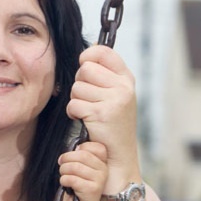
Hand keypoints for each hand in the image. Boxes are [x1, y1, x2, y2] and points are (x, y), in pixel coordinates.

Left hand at [58, 141, 107, 200]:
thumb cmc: (77, 188)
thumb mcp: (80, 170)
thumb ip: (80, 157)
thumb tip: (74, 148)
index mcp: (103, 163)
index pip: (95, 147)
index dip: (80, 148)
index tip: (71, 157)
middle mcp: (104, 170)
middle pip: (82, 155)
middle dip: (66, 159)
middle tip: (61, 165)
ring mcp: (100, 180)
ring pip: (75, 167)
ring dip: (63, 171)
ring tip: (64, 176)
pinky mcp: (92, 190)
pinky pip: (72, 179)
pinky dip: (64, 180)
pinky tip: (66, 184)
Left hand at [66, 45, 138, 174]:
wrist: (118, 153)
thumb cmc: (112, 122)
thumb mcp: (115, 94)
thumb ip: (104, 73)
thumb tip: (89, 48)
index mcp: (126, 78)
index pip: (103, 52)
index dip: (88, 56)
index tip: (85, 65)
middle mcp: (123, 87)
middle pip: (84, 70)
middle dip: (79, 84)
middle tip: (88, 98)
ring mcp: (114, 100)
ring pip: (76, 88)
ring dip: (76, 101)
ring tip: (88, 111)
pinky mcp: (101, 114)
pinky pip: (73, 104)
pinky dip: (73, 113)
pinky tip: (84, 120)